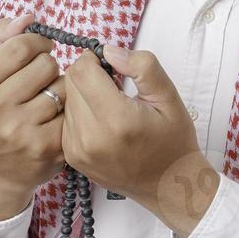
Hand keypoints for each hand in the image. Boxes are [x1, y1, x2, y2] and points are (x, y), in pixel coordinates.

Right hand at [0, 12, 66, 218]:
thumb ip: (4, 38)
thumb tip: (28, 17)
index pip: (21, 46)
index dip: (37, 43)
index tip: (38, 51)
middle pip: (46, 64)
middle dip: (49, 67)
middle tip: (40, 81)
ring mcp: (19, 131)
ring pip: (64, 87)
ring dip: (62, 89)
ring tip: (48, 101)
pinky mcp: (46, 148)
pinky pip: (74, 111)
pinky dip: (71, 111)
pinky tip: (57, 118)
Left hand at [60, 44, 216, 226]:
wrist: (168, 186)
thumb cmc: (172, 142)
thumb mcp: (169, 97)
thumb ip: (142, 66)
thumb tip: (109, 50)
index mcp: (116, 119)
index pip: (82, 70)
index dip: (95, 59)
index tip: (111, 66)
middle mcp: (91, 137)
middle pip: (70, 83)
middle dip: (88, 75)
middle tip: (113, 84)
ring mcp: (77, 150)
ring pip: (66, 100)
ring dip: (83, 94)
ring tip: (110, 105)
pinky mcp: (72, 157)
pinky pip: (66, 119)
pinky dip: (80, 113)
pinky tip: (102, 121)